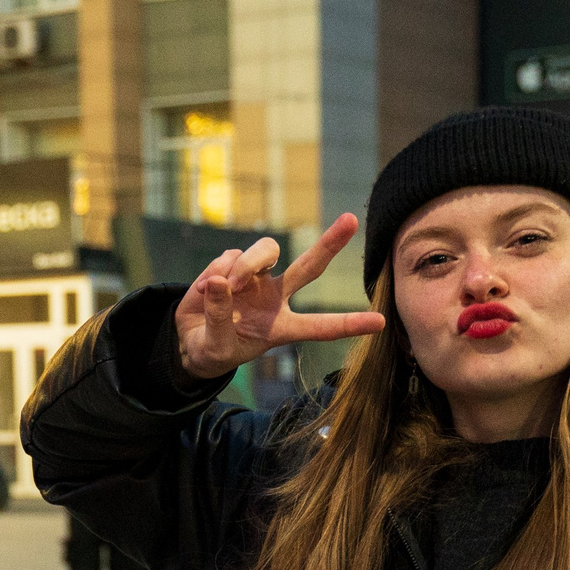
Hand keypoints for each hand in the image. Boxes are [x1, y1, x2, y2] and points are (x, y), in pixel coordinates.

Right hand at [175, 212, 384, 381]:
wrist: (188, 339)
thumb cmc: (212, 349)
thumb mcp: (215, 347)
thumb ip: (218, 317)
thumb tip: (219, 281)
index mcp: (282, 327)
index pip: (321, 327)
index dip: (350, 325)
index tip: (380, 322)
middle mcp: (276, 298)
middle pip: (309, 266)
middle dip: (330, 243)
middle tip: (351, 220)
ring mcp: (256, 278)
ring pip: (265, 251)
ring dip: (245, 265)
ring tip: (222, 286)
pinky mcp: (232, 264)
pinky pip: (230, 256)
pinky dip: (216, 270)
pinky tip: (203, 291)